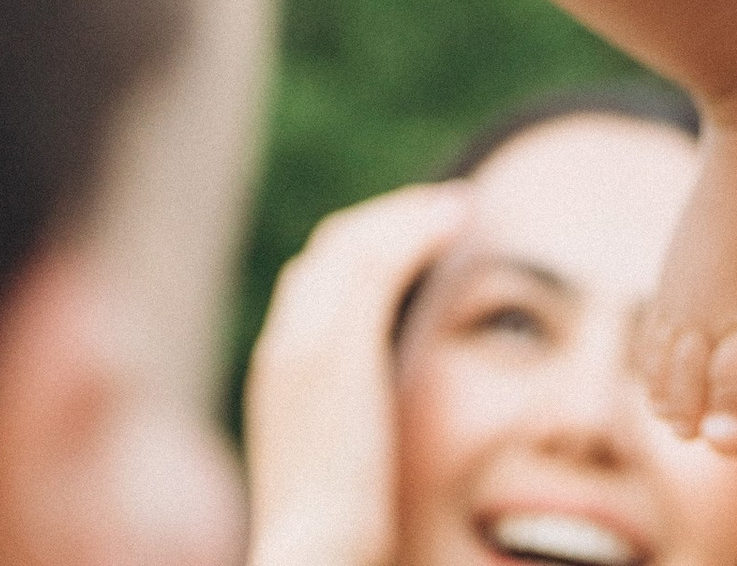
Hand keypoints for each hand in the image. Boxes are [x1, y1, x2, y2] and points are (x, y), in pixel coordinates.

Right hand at [242, 183, 470, 565]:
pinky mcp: (341, 342)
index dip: (362, 254)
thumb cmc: (336, 541)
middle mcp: (284, 346)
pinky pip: (381, 257)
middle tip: (435, 212)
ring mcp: (307, 340)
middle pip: (330, 249)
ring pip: (355, 241)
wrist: (316, 561)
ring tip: (455, 206)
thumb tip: (374, 435)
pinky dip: (418, 227)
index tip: (408, 245)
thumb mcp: (336, 474)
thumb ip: (348, 435)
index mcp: (278, 374)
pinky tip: (457, 219)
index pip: (313, 283)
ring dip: (407, 215)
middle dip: (385, 222)